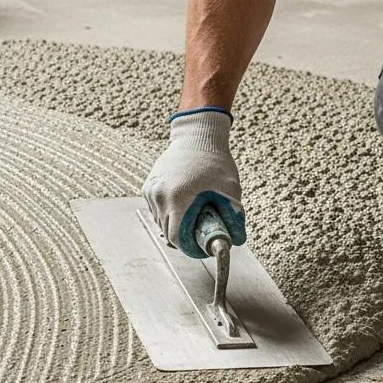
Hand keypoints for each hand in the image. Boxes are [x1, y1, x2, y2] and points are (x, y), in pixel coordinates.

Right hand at [141, 108, 246, 258]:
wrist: (197, 136)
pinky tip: (182, 201)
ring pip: (160, 222)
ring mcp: (151, 190)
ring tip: (193, 212)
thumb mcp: (230, 190)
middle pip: (167, 232)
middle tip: (201, 228)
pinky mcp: (148, 186)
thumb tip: (235, 241)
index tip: (202, 243)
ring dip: (175, 224)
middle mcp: (159, 196)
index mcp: (178, 198)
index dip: (190, 246)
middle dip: (184, 236)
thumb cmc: (215, 162)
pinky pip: (156, 210)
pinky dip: (168, 212)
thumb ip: (233, 218)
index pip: (176, 238)